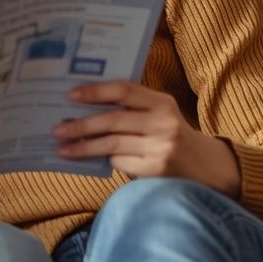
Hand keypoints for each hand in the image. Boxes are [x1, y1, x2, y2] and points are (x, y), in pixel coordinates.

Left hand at [54, 81, 239, 194]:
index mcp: (162, 102)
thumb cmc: (170, 134)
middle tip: (57, 129)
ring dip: (83, 147)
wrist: (205, 167)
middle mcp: (163, 123)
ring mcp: (160, 148)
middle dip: (81, 125)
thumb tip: (82, 107)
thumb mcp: (159, 113)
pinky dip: (106, 160)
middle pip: (113, 120)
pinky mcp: (156, 170)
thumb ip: (131, 107)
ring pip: (112, 145)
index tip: (70, 95)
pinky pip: (120, 163)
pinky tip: (93, 160)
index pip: (124, 90)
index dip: (95, 92)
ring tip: (62, 148)